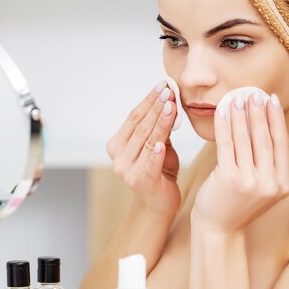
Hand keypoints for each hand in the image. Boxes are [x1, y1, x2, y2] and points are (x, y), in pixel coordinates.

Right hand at [106, 82, 180, 216]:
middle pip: (140, 127)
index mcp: (116, 146)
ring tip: (171, 105)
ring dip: (160, 122)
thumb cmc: (159, 171)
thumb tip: (168, 102)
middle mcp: (117, 157)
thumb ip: (159, 129)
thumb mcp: (159, 146)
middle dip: (155, 106)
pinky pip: (151, 164)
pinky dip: (157, 154)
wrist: (158, 203)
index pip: (133, 118)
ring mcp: (127, 170)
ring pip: (147, 141)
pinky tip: (162, 143)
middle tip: (168, 90)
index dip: (148, 101)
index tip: (161, 86)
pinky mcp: (140, 182)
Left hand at [192, 92, 288, 232]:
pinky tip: (221, 113)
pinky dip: (224, 127)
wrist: (218, 228)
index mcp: (282, 183)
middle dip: (259, 113)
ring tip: (238, 98)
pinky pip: (226, 146)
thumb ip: (266, 164)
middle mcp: (270, 183)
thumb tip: (263, 127)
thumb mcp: (260, 186)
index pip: (281, 144)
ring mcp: (250, 182)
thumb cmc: (234, 204)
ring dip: (241, 116)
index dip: (276, 120)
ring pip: (245, 140)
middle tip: (254, 93)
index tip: (271, 100)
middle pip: (264, 139)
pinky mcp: (229, 179)